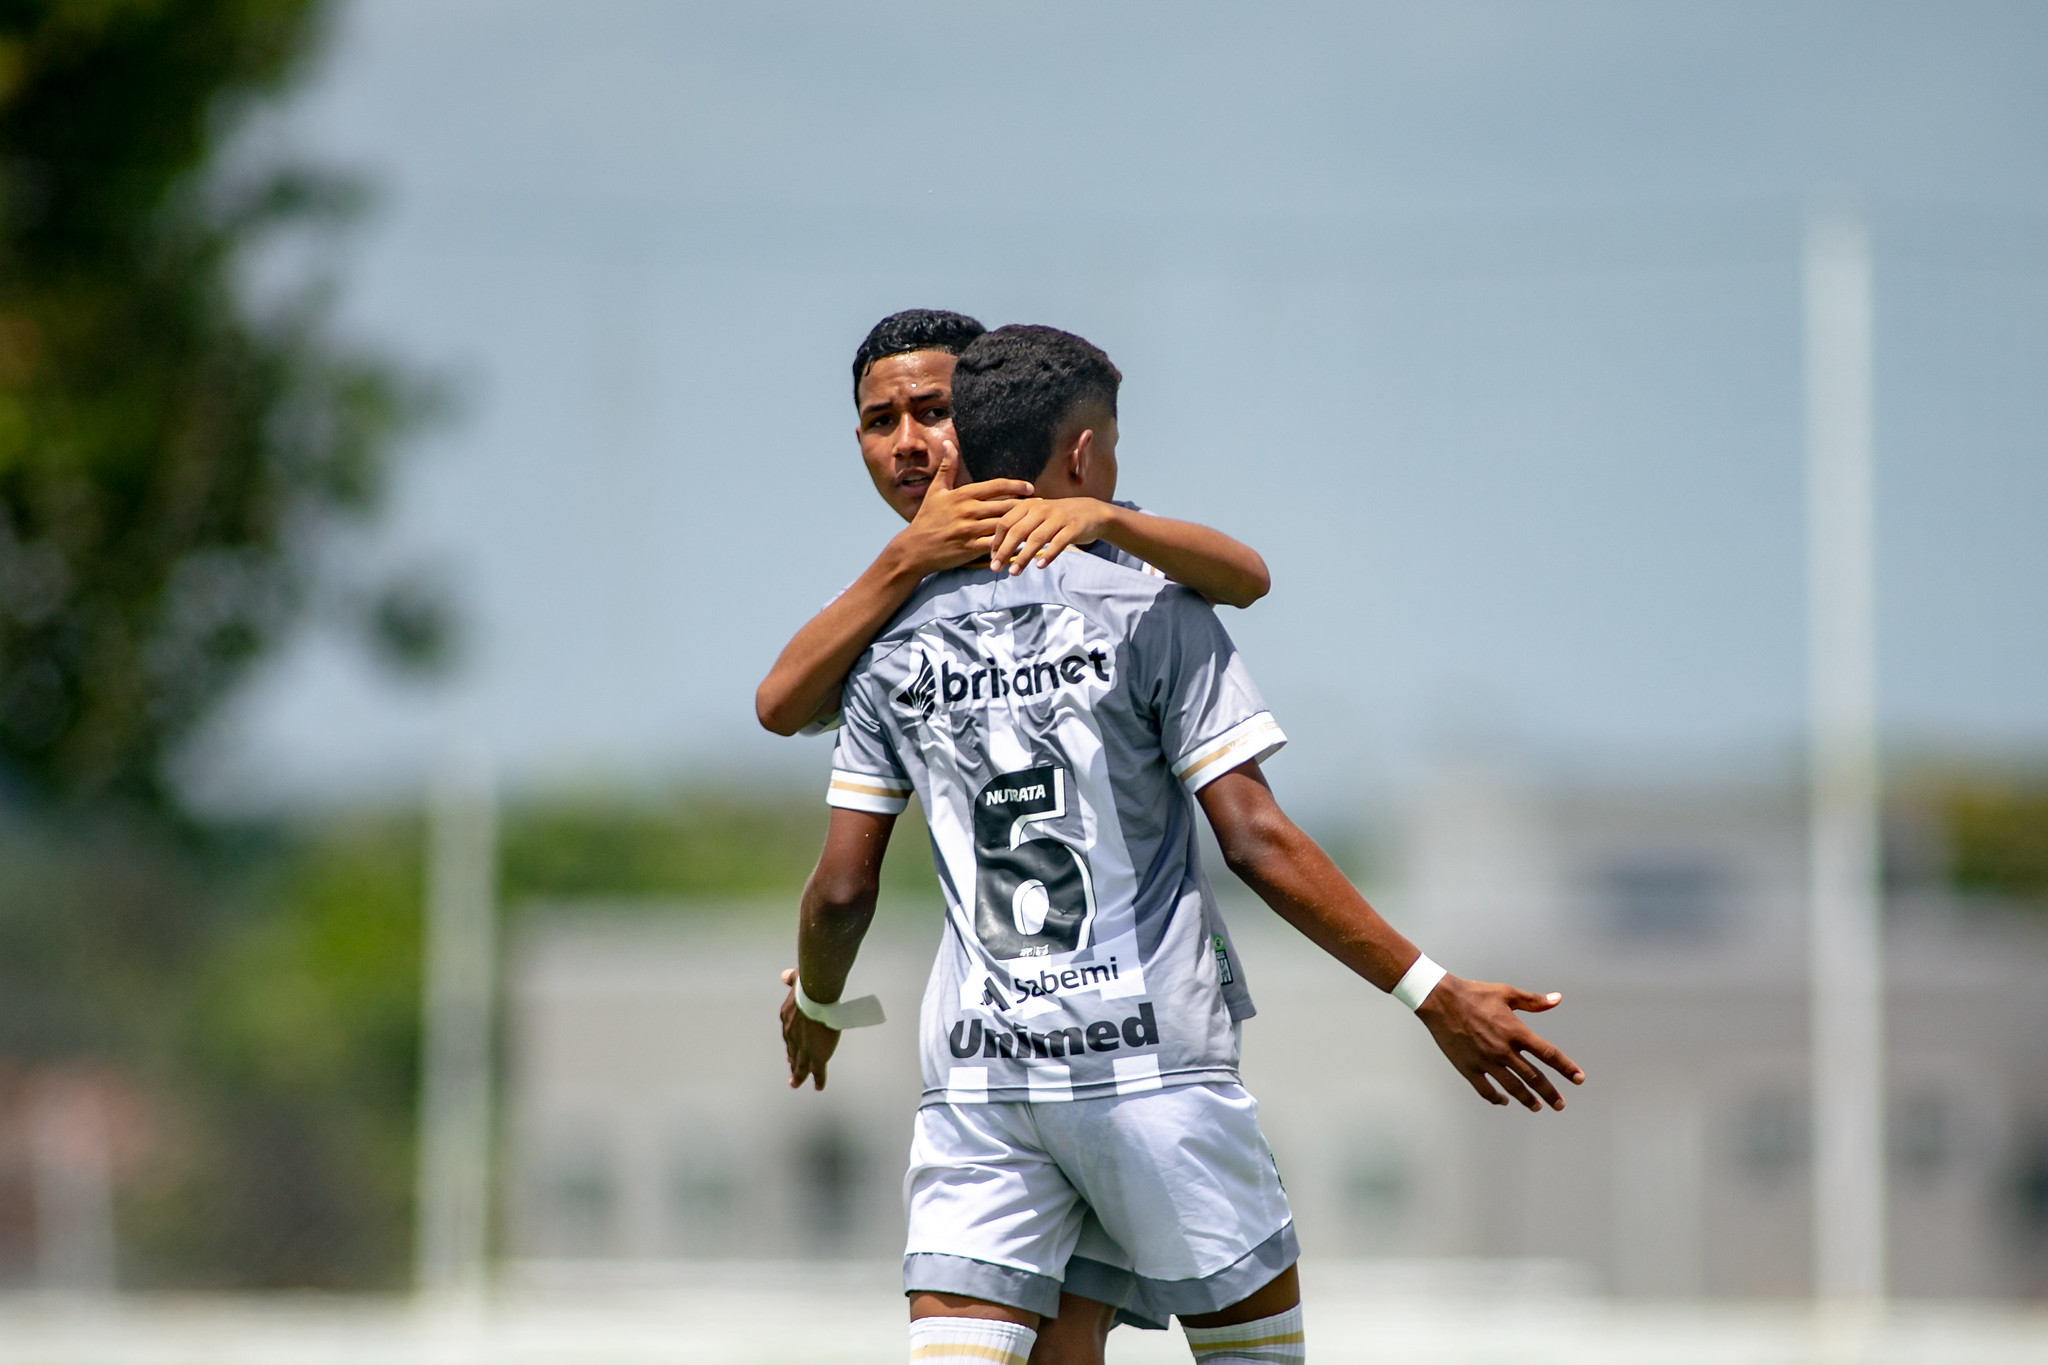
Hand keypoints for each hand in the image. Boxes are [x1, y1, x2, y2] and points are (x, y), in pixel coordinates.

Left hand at [780, 967, 840, 1089]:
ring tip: (795, 1083)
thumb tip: (785, 975)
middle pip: (792, 1052)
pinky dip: (818, 1080)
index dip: (790, 1043)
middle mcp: (792, 1036)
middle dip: (792, 1061)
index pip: (788, 1035)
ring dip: (798, 1076)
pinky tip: (818, 1087)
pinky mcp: (817, 1055)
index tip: (790, 1050)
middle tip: (792, 1070)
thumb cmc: (808, 985)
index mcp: (787, 1019)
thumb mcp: (796, 981)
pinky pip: (817, 1071)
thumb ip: (791, 979)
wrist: (815, 995)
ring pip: (800, 1066)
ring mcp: (804, 1048)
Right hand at [892, 444, 1033, 577]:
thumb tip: (950, 443)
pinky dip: (1012, 544)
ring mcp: (970, 530)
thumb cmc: (927, 519)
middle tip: (1043, 505)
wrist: (914, 549)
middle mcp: (968, 510)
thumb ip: (947, 467)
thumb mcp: (935, 491)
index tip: (1030, 488)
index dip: (1016, 486)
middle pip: (1005, 505)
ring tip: (1038, 522)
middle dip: (1026, 505)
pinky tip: (1025, 544)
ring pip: (1004, 524)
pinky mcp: (971, 548)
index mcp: (962, 495)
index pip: (996, 486)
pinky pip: (997, 544)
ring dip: (1023, 523)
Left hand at [988, 497, 1116, 574]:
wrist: (1091, 512)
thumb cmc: (1058, 518)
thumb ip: (1019, 528)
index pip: (1005, 523)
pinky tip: (1040, 566)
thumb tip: (997, 549)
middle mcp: (1041, 509)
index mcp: (1028, 505)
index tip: (992, 558)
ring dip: (1023, 557)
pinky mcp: (1073, 527)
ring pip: (1036, 538)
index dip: (996, 542)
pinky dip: (1048, 554)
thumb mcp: (1037, 516)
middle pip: (1017, 531)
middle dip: (1004, 551)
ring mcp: (1058, 517)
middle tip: (996, 568)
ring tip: (1013, 572)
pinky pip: (1058, 542)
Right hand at [1415, 976, 1584, 1111]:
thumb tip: (1557, 999)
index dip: (1566, 1068)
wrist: (1440, 1000)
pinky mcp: (1469, 1068)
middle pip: (1534, 1077)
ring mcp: (1486, 1061)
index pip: (1548, 1054)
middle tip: (1560, 1104)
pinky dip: (1496, 1098)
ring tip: (1537, 1107)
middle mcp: (1504, 1050)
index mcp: (1516, 1031)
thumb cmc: (1474, 994)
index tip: (1578, 1078)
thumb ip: (1533, 1001)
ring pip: (1513, 1087)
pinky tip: (1504, 1101)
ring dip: (1527, 1099)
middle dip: (1550, 1093)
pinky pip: (1486, 1089)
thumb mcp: (1506, 993)